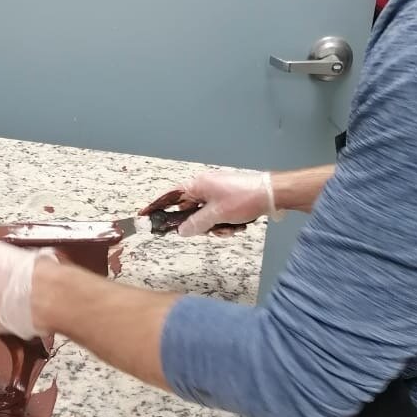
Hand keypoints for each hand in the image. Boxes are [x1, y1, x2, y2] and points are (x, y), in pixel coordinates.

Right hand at [142, 171, 279, 237]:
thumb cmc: (243, 198)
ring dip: (216, 227)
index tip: (145, 215)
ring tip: (230, 227)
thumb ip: (195, 224)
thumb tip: (180, 231)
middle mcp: (205, 188)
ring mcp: (217, 195)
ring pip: (206, 217)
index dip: (157, 206)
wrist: (272, 194)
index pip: (171, 196)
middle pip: (190, 210)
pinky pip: (218, 217)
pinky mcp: (228, 201)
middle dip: (200, 225)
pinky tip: (238, 226)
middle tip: (211, 230)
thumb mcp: (216, 214)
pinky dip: (226, 224)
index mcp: (198, 185)